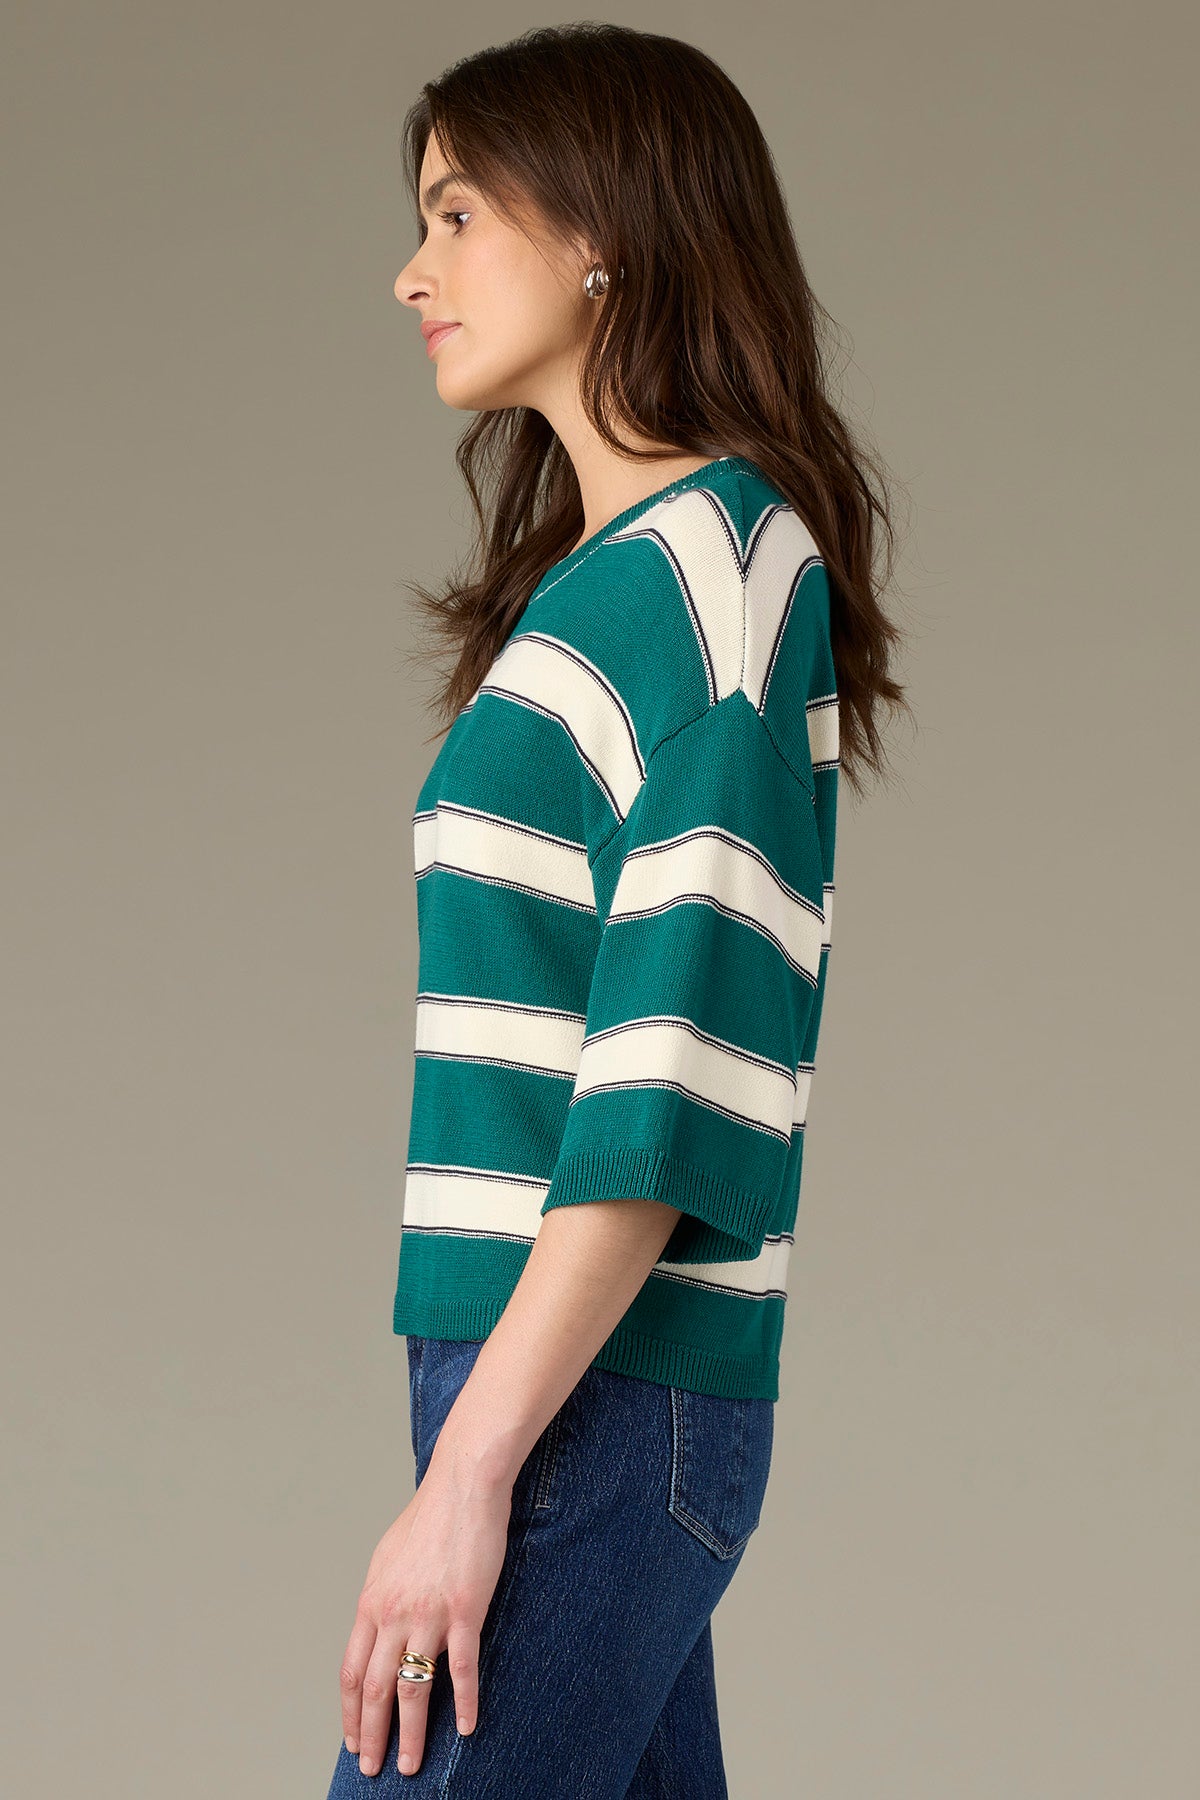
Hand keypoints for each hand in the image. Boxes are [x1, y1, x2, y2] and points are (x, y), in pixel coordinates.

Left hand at [338, 1459, 513, 1778]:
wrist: (463, 1487)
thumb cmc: (428, 1518)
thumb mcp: (387, 1558)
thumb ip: (380, 1599)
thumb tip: (375, 1631)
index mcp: (372, 1602)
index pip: (350, 1672)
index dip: (349, 1713)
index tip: (352, 1740)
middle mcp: (393, 1613)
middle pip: (374, 1689)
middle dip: (372, 1736)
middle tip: (373, 1769)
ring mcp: (429, 1614)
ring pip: (412, 1688)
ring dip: (411, 1733)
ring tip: (411, 1765)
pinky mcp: (465, 1610)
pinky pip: (463, 1668)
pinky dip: (466, 1702)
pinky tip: (468, 1726)